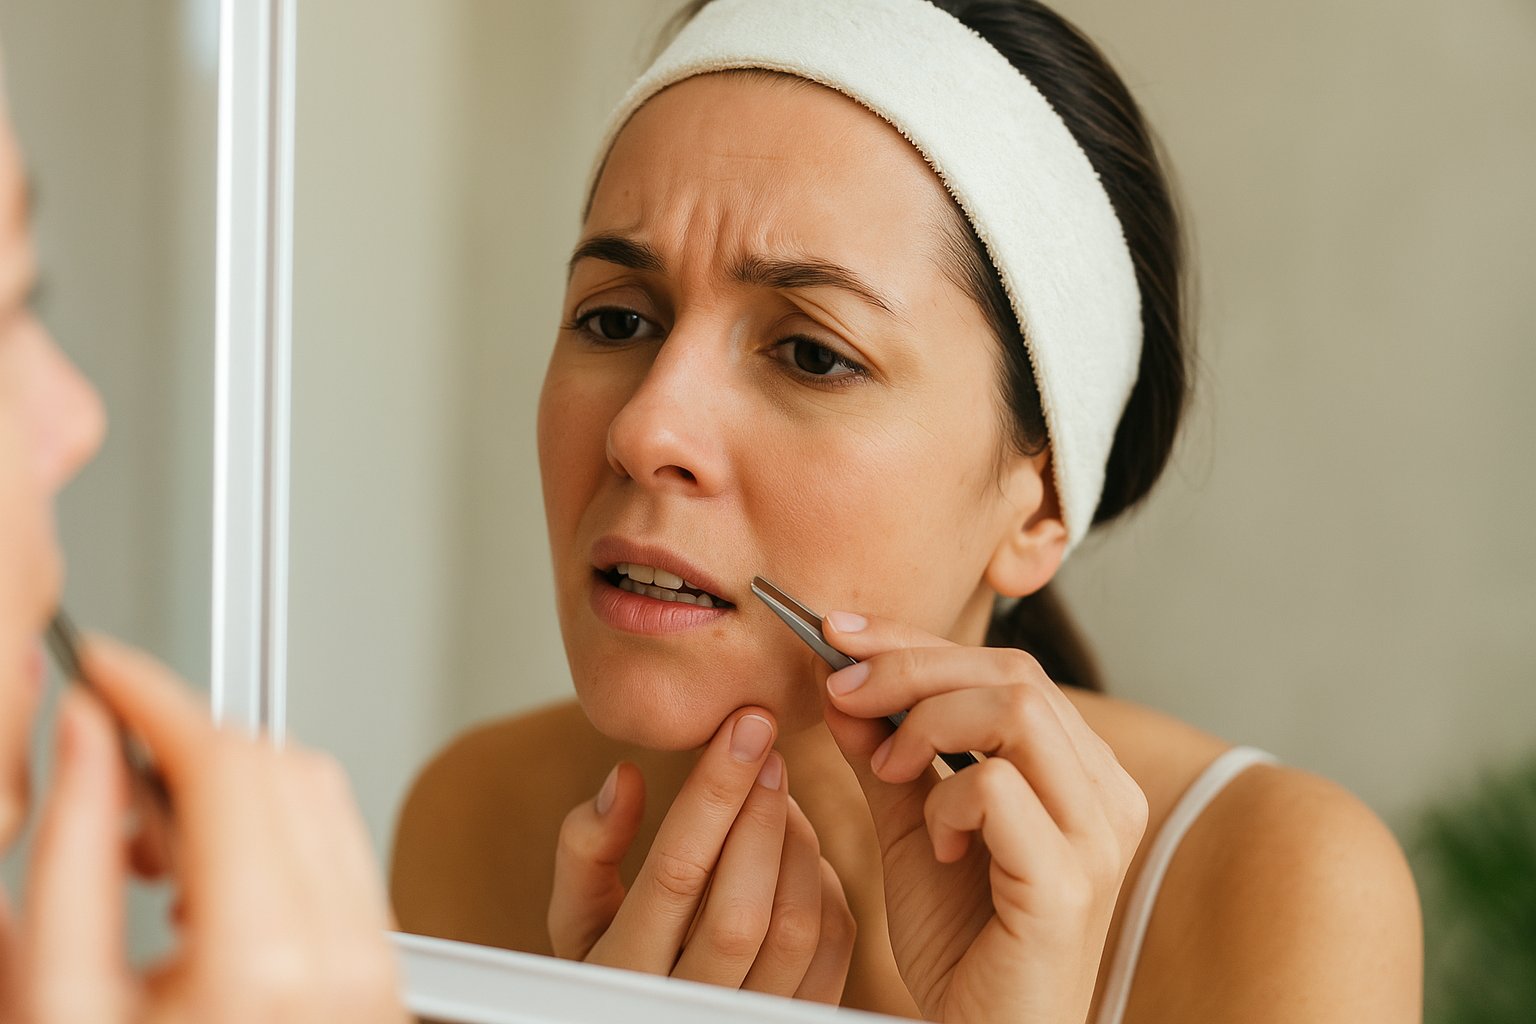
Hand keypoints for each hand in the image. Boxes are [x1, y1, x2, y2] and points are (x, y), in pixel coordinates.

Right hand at [2, 636, 408, 1022]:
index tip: (105, 673)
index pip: (227, 765)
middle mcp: (342, 957)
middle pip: (280, 766)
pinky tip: (201, 887)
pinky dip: (271, 835)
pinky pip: (340, 851)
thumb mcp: (52, 1000)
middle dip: (186, 747)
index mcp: (263, 964)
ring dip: (230, 787)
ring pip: (319, 797)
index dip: (155, 699)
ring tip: (147, 854)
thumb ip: (66, 854)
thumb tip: (84, 734)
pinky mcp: (381, 971)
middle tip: (108, 772)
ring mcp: (375, 964)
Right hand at [549, 707, 854, 1003]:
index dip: (714, 793)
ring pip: (794, 929)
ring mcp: (744, 1020)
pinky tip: (799, 852)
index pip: (675, 873)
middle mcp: (684, 1006)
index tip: (744, 725)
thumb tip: (626, 777)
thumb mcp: (575, 918)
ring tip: (779, 795)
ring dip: (798, 846)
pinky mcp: (793, 1020)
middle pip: (740, 910)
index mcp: (623, 970)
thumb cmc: (608, 965)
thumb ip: (586, 849)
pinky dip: (826, 890)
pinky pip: (831, 952)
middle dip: (762, 816)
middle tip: (768, 747)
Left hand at [818, 613, 1147, 1023]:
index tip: (839, 634)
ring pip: (1015, 710)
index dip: (917, 641)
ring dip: (926, 723)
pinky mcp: (1068, 883)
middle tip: (841, 691)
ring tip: (889, 771)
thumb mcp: (913, 827)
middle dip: (910, 668)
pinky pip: (998, 790)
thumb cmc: (962, 942)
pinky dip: (944, 800)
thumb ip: (884, 756)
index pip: (1007, 668)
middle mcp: (1105, 793)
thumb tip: (842, 682)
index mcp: (1080, 770)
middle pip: (1013, 674)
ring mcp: (1097, 836)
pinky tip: (935, 842)